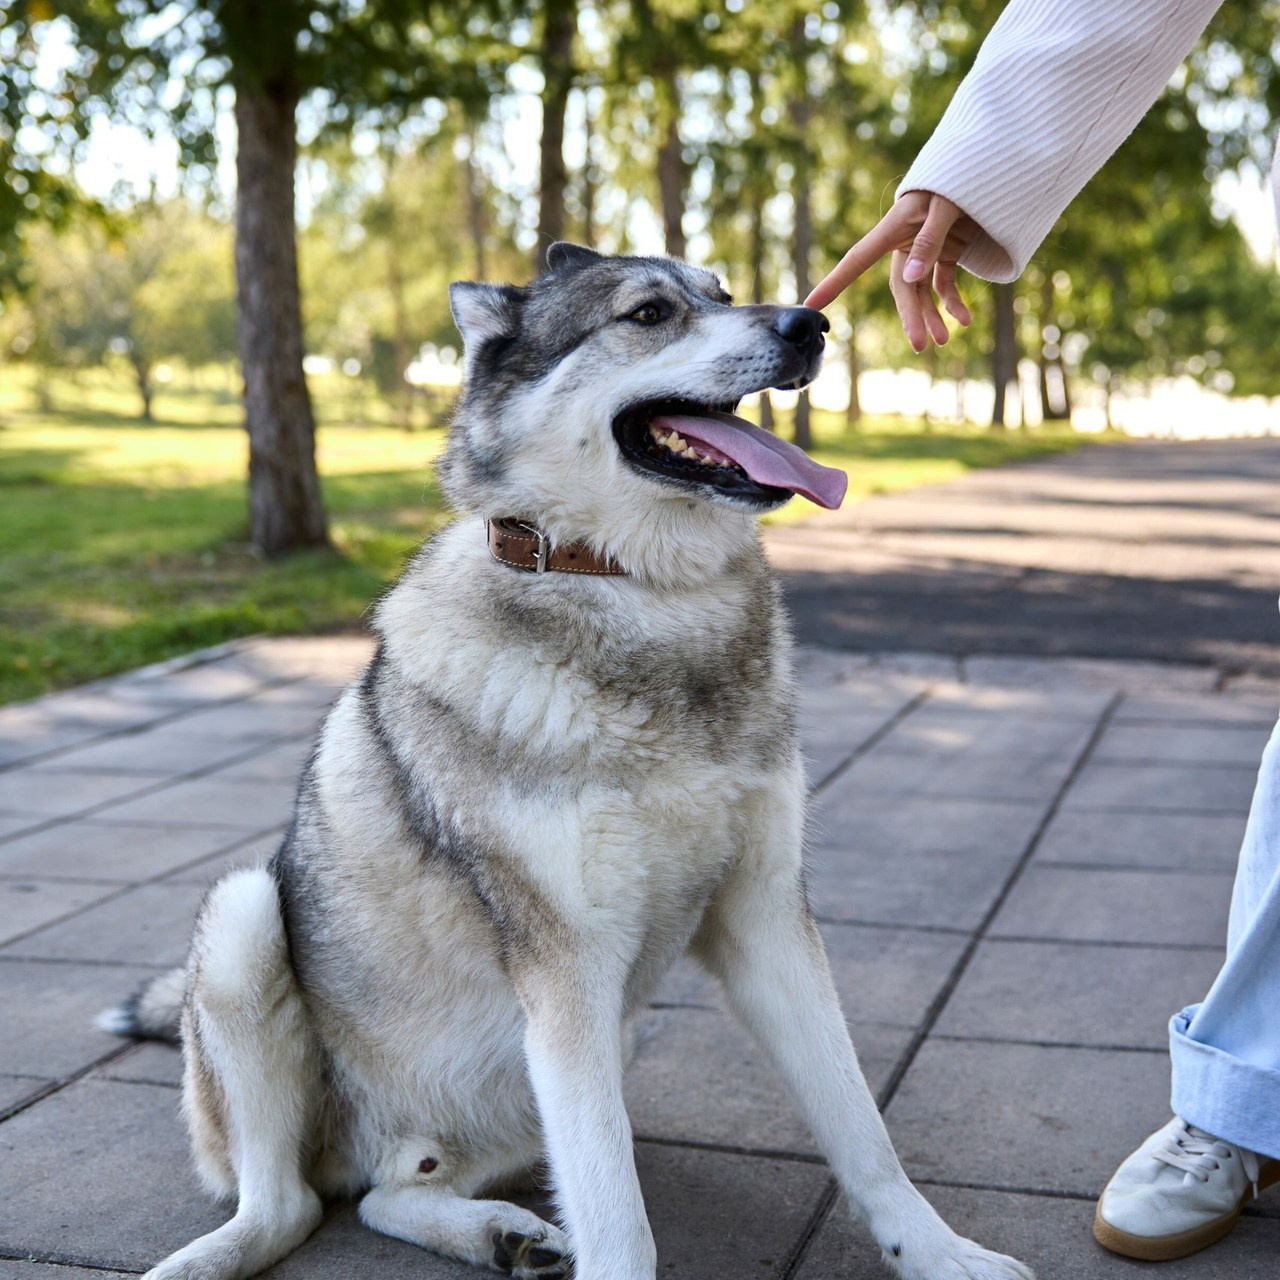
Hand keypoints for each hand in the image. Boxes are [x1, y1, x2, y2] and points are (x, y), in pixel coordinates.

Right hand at [805, 191, 978, 352]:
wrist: (986, 164)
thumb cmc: (961, 177)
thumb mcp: (946, 205)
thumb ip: (929, 240)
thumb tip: (910, 278)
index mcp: (894, 227)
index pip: (857, 260)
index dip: (834, 283)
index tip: (811, 305)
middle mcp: (905, 242)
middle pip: (901, 287)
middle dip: (910, 317)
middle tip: (919, 345)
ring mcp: (925, 250)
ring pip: (922, 291)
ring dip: (932, 316)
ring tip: (943, 341)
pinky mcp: (947, 252)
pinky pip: (945, 283)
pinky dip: (953, 302)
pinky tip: (965, 319)